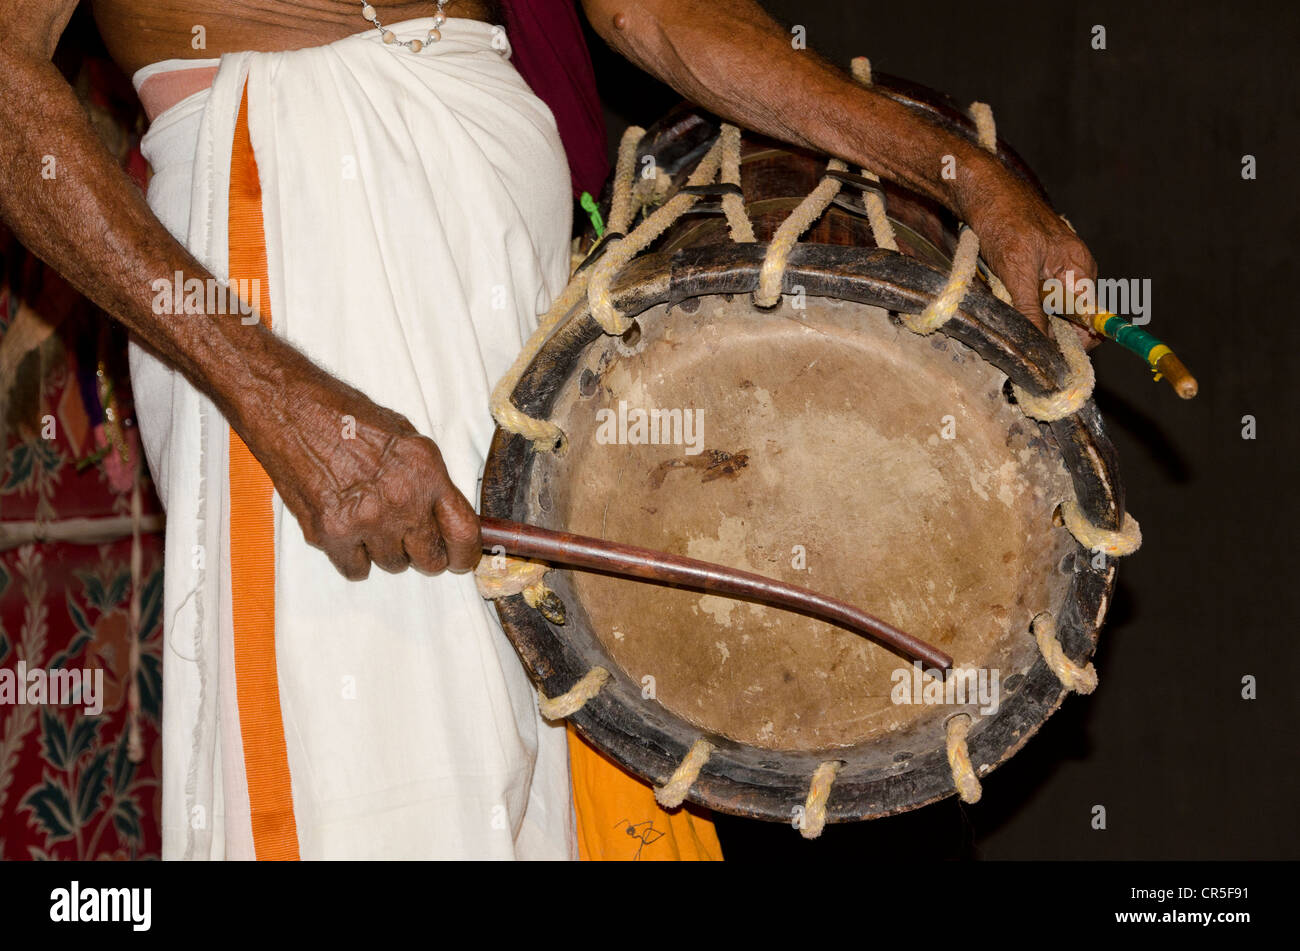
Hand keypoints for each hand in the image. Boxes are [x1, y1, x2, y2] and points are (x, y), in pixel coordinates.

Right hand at [241, 371, 480, 580]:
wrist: (293, 411)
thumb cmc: (347, 418)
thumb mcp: (407, 438)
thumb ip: (430, 480)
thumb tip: (446, 515)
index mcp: (426, 474)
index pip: (464, 532)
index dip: (466, 554)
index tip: (461, 559)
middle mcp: (401, 501)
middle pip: (431, 560)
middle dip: (426, 555)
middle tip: (412, 540)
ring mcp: (365, 520)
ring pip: (393, 566)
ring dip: (387, 551)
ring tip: (370, 519)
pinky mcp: (330, 533)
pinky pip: (356, 569)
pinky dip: (354, 556)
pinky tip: (348, 529)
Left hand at [957, 161, 1100, 350]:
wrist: (982, 191)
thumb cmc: (1003, 221)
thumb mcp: (1015, 271)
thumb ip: (1031, 309)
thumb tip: (1043, 346)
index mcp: (1080, 268)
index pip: (1093, 318)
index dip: (1078, 341)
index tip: (1053, 355)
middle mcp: (1075, 269)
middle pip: (1072, 317)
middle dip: (1048, 328)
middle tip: (1020, 329)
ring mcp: (1057, 268)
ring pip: (1049, 308)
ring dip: (1029, 313)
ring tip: (1006, 300)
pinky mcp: (1038, 266)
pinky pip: (1034, 295)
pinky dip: (1019, 299)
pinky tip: (1001, 289)